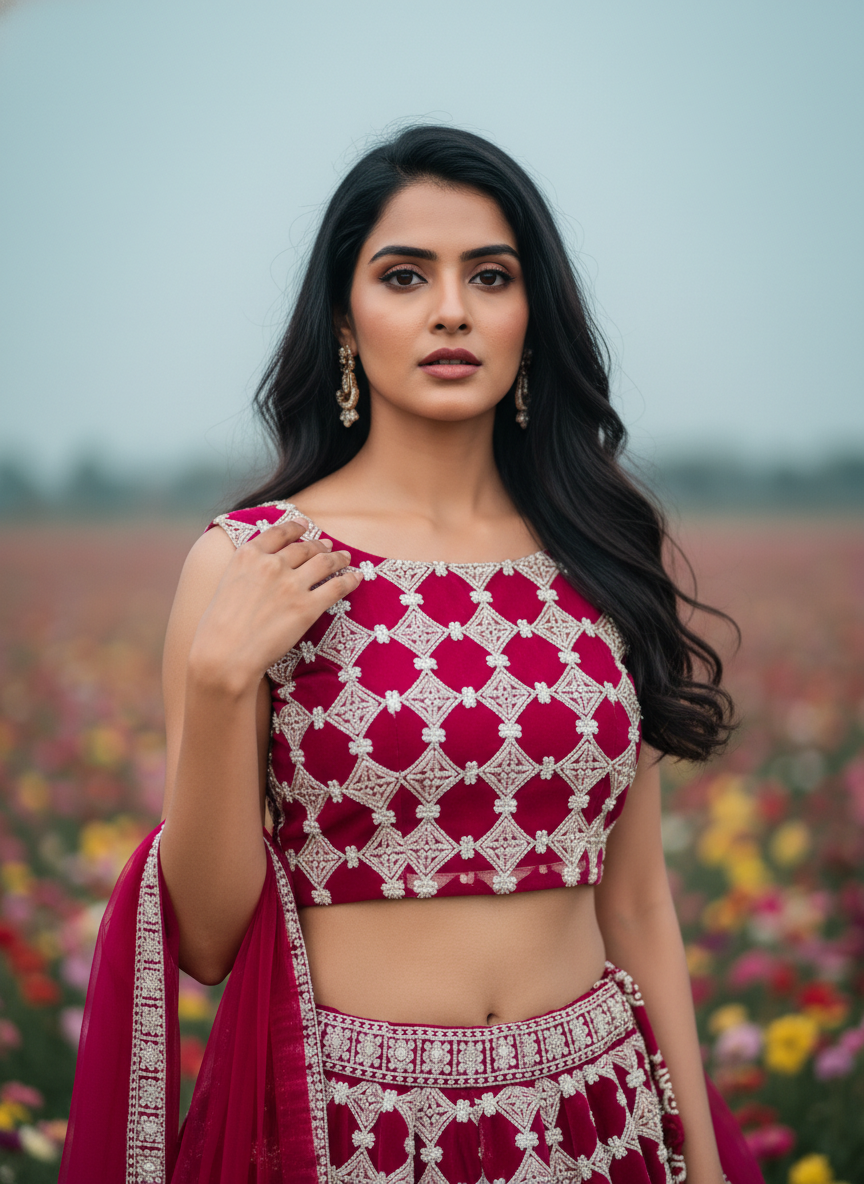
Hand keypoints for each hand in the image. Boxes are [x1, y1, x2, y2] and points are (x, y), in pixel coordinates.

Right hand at [187, 520, 361, 694]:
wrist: (224, 655)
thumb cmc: (217, 629)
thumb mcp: (225, 585)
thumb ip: (245, 571)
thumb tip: (257, 570)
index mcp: (248, 555)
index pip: (278, 533)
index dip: (295, 527)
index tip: (304, 525)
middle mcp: (271, 564)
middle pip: (304, 547)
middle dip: (319, 545)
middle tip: (328, 546)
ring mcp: (291, 584)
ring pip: (324, 562)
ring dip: (338, 558)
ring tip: (346, 558)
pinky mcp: (307, 607)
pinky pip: (336, 587)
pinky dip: (349, 580)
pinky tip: (357, 577)